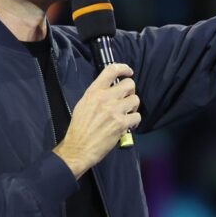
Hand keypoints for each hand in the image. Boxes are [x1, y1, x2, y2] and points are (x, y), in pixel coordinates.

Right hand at [53, 63, 139, 178]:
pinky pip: (137, 116)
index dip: (123, 68)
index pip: (111, 70)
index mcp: (94, 91)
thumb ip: (96, 95)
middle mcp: (105, 98)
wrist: (78, 148)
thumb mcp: (83, 104)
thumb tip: (109, 89)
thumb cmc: (79, 128)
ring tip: (127, 113)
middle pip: (129, 84)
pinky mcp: (121, 124)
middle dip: (131, 91)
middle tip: (127, 99)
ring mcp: (114, 111)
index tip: (128, 72)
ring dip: (133, 107)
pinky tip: (128, 124)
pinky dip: (134, 121)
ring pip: (135, 100)